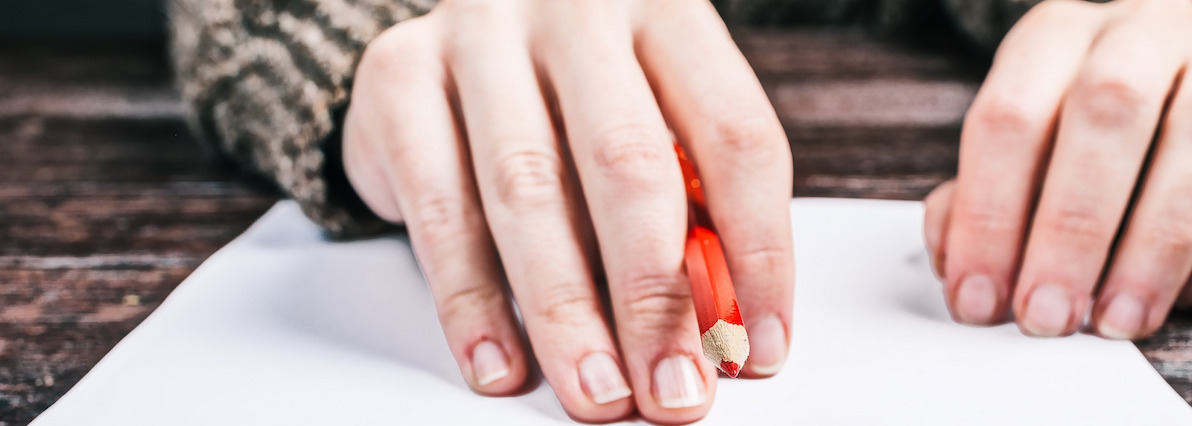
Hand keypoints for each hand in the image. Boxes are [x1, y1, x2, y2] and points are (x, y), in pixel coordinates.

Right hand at [340, 0, 793, 421]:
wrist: (455, 27)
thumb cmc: (573, 89)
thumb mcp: (650, 117)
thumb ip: (688, 201)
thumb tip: (723, 323)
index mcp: (664, 10)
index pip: (735, 136)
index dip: (758, 251)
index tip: (757, 345)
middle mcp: (576, 11)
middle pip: (628, 163)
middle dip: (655, 297)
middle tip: (672, 388)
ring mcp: (480, 35)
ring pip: (528, 190)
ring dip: (567, 311)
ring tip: (596, 390)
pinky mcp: (399, 76)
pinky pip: (438, 207)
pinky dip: (471, 301)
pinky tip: (500, 362)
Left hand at [925, 0, 1191, 338]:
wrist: (1178, 81)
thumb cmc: (1076, 135)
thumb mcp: (1017, 153)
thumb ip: (975, 202)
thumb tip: (960, 269)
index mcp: (1055, 35)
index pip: (1009, 116)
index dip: (989, 216)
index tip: (980, 298)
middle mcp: (1141, 31)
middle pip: (1106, 112)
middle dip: (1070, 230)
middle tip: (1047, 315)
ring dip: (1154, 244)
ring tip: (1116, 320)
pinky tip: (1189, 292)